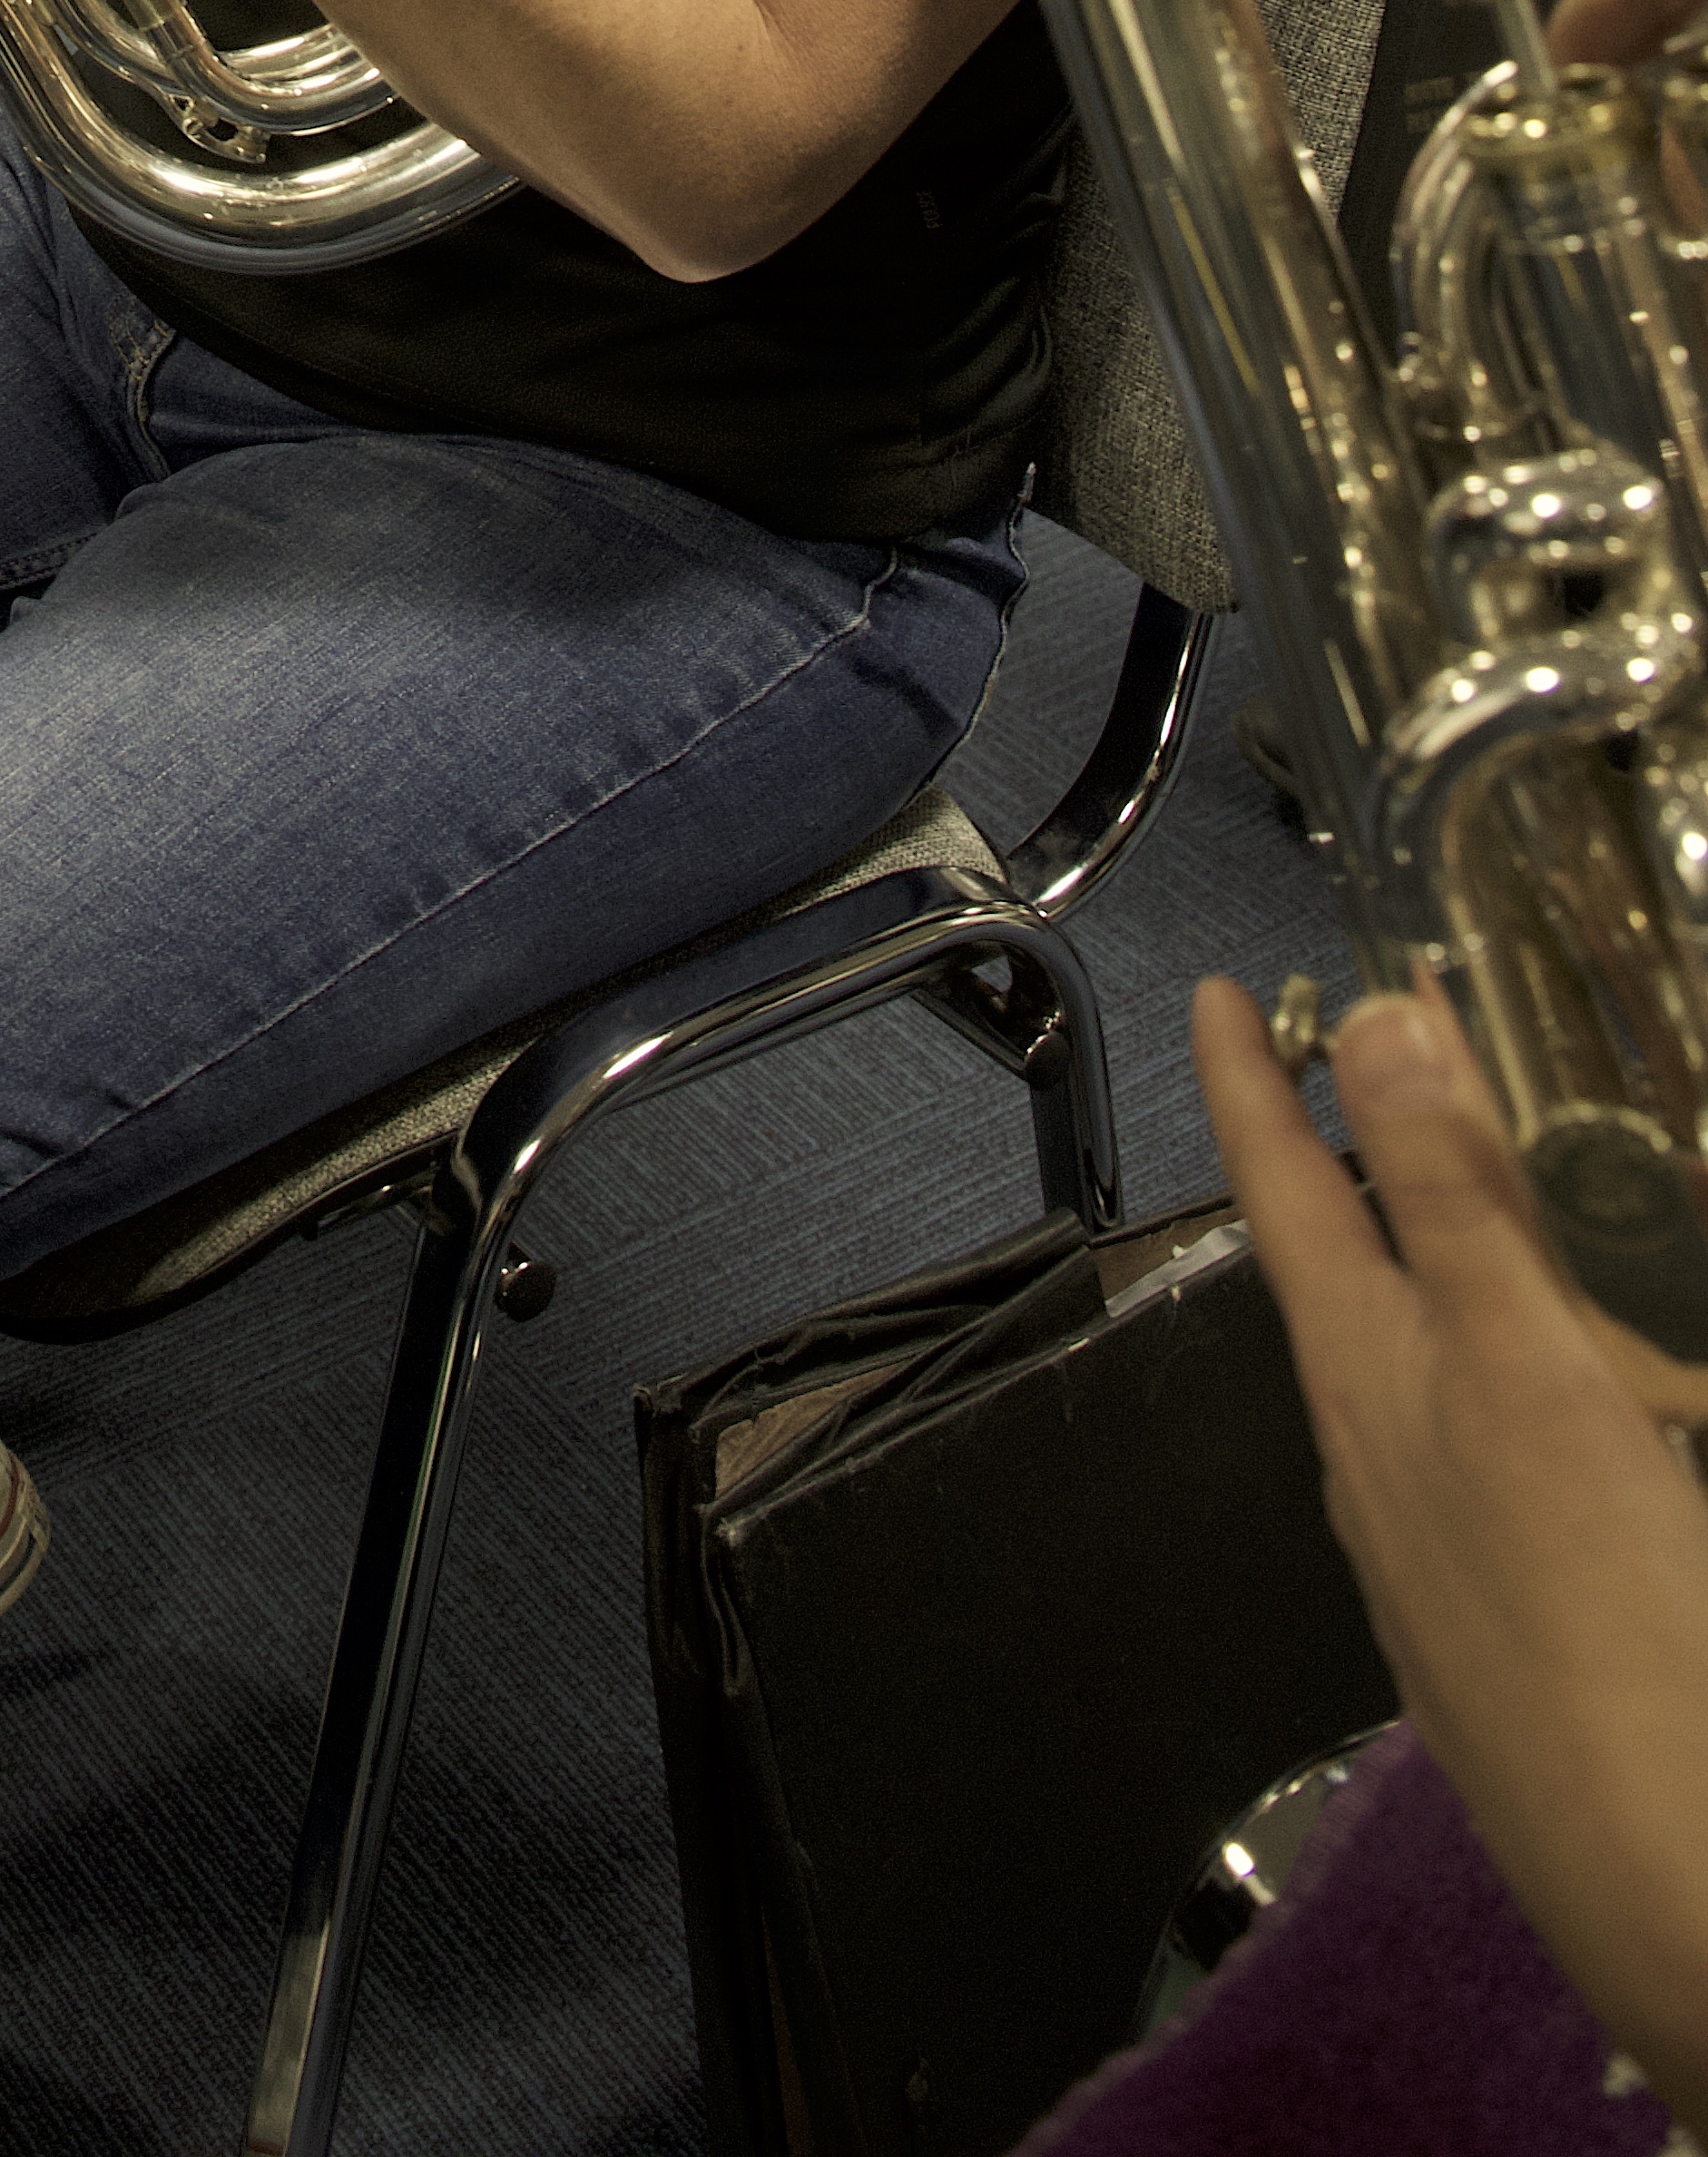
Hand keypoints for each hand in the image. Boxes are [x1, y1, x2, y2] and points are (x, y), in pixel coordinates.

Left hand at [1196, 970, 1707, 2116]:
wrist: (1667, 1883)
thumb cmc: (1600, 1610)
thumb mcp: (1528, 1369)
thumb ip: (1453, 1202)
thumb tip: (1368, 1020)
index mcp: (1369, 1375)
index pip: (1287, 1186)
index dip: (1249, 1079)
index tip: (1213, 991)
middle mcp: (1379, 1455)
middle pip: (1352, 1273)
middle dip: (1364, 1167)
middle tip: (1389, 1068)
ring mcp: (1440, 1549)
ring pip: (1430, 1367)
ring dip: (1460, 1279)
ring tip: (1517, 1220)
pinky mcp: (1517, 1623)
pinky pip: (1502, 1461)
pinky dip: (1533, 1391)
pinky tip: (1590, 1407)